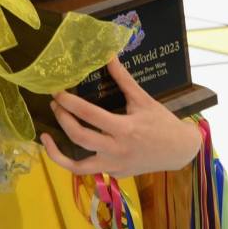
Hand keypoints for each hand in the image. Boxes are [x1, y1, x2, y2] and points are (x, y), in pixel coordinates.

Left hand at [40, 57, 201, 177]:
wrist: (181, 152)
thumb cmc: (162, 123)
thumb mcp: (143, 99)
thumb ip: (123, 79)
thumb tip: (108, 54)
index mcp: (124, 129)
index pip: (89, 114)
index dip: (69, 102)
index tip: (56, 92)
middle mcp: (116, 150)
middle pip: (79, 137)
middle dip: (62, 119)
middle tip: (54, 105)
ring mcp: (114, 166)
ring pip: (77, 167)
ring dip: (57, 153)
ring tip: (46, 137)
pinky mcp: (115, 174)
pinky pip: (90, 169)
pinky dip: (76, 158)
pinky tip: (69, 146)